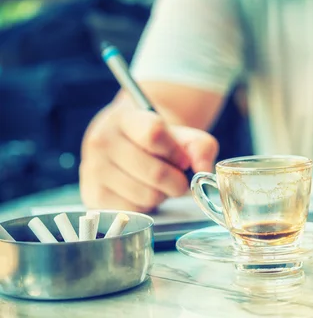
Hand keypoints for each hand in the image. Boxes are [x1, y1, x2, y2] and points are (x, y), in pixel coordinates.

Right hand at [79, 100, 218, 211]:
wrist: (125, 145)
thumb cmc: (158, 141)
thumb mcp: (181, 134)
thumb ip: (201, 147)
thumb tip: (203, 170)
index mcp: (125, 119)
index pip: (154, 134)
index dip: (176, 152)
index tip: (183, 160)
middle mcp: (103, 141)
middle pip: (155, 173)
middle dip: (177, 181)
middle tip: (177, 177)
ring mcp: (94, 169)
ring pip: (147, 196)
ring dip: (162, 195)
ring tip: (158, 183)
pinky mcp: (93, 196)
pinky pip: (135, 210)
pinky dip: (146, 206)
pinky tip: (142, 191)